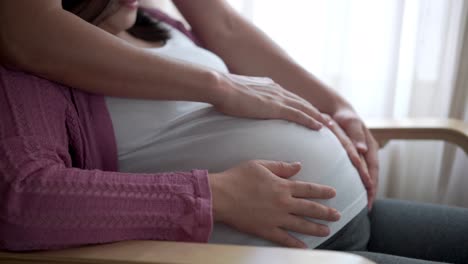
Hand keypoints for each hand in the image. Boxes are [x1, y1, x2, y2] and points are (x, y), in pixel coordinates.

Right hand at [209, 160, 339, 247]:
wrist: (221, 196)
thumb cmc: (238, 177)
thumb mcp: (260, 165)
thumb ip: (281, 167)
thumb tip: (298, 166)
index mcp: (283, 186)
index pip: (308, 189)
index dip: (323, 191)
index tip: (333, 193)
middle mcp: (283, 203)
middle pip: (310, 208)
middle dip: (325, 212)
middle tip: (337, 215)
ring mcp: (276, 218)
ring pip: (301, 225)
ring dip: (316, 228)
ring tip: (327, 231)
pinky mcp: (266, 230)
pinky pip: (284, 239)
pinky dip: (295, 244)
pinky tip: (305, 247)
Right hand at [212, 73, 328, 130]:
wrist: (221, 87)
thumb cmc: (223, 93)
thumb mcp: (237, 95)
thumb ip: (244, 99)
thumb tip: (241, 105)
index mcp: (268, 86)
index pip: (290, 97)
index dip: (302, 106)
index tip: (311, 112)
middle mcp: (276, 90)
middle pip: (301, 102)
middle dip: (315, 111)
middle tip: (327, 120)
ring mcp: (277, 97)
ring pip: (304, 108)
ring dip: (318, 116)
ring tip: (328, 125)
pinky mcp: (276, 107)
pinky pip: (299, 114)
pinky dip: (311, 120)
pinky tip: (319, 127)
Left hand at [330, 108, 378, 208]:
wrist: (339, 111)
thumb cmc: (345, 116)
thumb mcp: (351, 123)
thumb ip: (356, 135)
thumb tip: (362, 150)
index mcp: (370, 146)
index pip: (373, 168)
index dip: (373, 183)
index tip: (370, 196)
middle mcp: (369, 152)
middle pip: (372, 175)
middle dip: (371, 191)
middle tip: (367, 207)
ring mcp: (363, 155)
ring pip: (367, 175)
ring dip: (367, 189)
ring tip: (364, 204)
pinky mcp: (356, 156)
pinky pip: (359, 172)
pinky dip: (359, 182)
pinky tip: (354, 191)